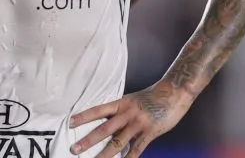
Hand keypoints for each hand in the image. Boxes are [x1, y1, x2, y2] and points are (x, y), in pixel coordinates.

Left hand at [69, 84, 191, 157]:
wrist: (175, 92)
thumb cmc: (153, 96)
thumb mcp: (133, 100)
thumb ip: (121, 110)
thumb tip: (107, 119)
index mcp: (121, 103)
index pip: (98, 110)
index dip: (84, 117)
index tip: (70, 123)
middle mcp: (127, 113)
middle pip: (104, 129)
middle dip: (88, 140)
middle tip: (74, 149)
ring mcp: (138, 124)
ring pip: (118, 142)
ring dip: (104, 154)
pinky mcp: (150, 133)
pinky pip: (137, 149)